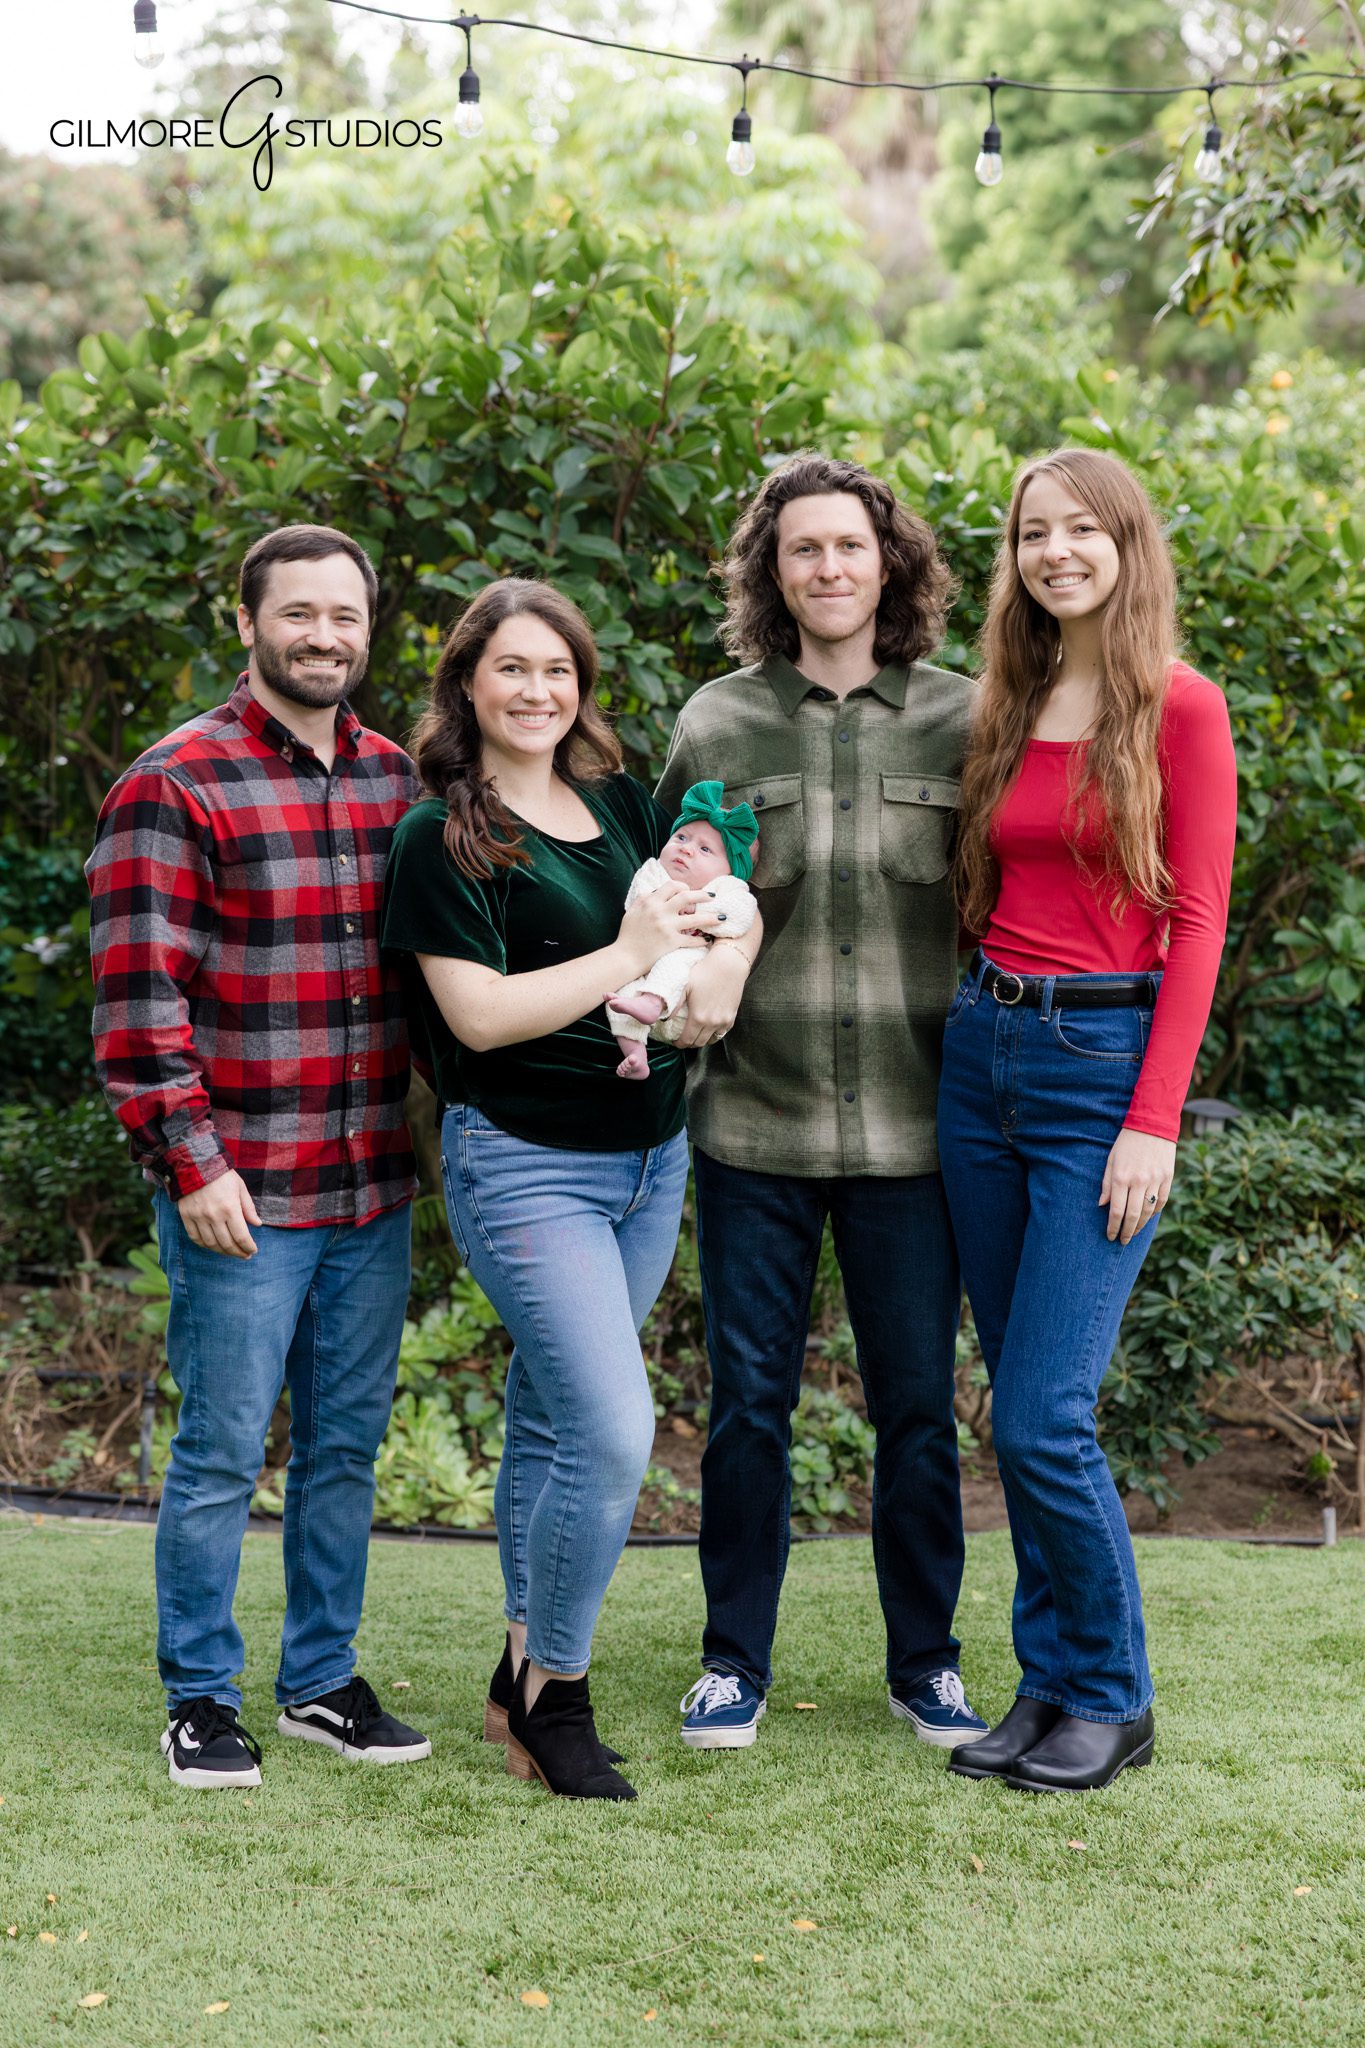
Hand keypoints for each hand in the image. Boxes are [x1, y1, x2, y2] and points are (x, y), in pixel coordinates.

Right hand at [177, 1169, 260, 1258]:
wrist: (195, 1164)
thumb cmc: (222, 1175)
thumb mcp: (240, 1187)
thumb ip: (249, 1207)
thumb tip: (257, 1224)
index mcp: (230, 1208)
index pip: (241, 1236)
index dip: (248, 1247)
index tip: (253, 1250)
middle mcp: (213, 1216)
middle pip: (227, 1244)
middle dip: (238, 1252)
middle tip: (245, 1255)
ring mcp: (198, 1217)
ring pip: (211, 1244)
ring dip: (222, 1252)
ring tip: (231, 1252)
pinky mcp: (186, 1217)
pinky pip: (195, 1238)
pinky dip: (205, 1245)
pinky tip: (213, 1245)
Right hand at [618, 880, 720, 974]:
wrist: (625, 957)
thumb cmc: (627, 935)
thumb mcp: (631, 911)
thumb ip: (643, 899)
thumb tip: (653, 891)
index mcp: (650, 901)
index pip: (671, 886)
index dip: (683, 886)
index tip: (689, 890)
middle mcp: (660, 911)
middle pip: (687, 896)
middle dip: (703, 895)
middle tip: (713, 896)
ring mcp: (667, 926)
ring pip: (696, 918)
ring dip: (711, 917)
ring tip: (722, 917)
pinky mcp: (672, 942)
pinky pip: (692, 939)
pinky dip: (701, 940)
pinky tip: (707, 940)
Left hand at [674, 944, 749, 1047]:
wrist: (729, 965)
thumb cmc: (705, 972)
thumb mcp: (685, 986)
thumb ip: (674, 1004)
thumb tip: (663, 1017)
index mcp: (698, 1018)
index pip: (687, 1040)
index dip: (679, 1044)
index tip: (675, 1042)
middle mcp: (712, 1023)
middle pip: (699, 1043)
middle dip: (689, 1044)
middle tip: (683, 1039)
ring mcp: (724, 1021)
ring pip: (712, 1040)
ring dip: (702, 1041)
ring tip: (696, 1035)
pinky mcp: (732, 1016)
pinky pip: (722, 1032)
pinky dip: (714, 1034)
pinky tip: (709, 1029)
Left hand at [1099, 1129, 1175, 1245]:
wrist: (1152, 1125)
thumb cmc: (1126, 1142)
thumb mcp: (1111, 1160)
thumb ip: (1106, 1184)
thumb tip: (1102, 1205)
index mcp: (1121, 1177)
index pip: (1116, 1210)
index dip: (1113, 1226)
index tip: (1110, 1236)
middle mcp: (1139, 1181)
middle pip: (1132, 1215)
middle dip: (1126, 1232)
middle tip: (1122, 1240)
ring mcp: (1155, 1180)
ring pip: (1148, 1212)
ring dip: (1140, 1225)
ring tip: (1133, 1232)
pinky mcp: (1168, 1178)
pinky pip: (1161, 1201)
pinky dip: (1154, 1212)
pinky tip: (1147, 1217)